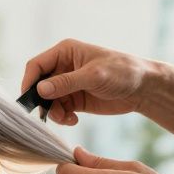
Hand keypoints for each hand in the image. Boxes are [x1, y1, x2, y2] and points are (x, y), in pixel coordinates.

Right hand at [22, 39, 156, 125]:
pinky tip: (73, 120)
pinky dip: (62, 117)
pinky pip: (58, 110)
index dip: (29, 82)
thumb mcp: (93, 76)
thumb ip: (65, 83)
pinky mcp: (74, 99)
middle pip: (39, 85)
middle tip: (51, 114)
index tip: (30, 100)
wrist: (144, 88)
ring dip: (53, 112)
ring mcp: (67, 84)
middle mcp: (63, 67)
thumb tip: (39, 90)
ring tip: (67, 119)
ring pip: (47, 101)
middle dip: (43, 101)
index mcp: (65, 52)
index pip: (36, 66)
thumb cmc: (122, 72)